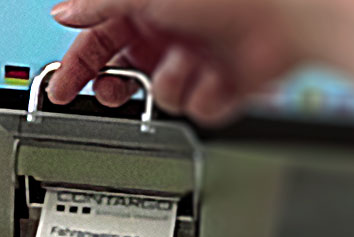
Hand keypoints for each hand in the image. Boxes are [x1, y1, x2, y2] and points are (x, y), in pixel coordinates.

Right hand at [45, 0, 303, 125]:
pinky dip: (210, 95)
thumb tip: (62, 13)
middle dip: (119, 86)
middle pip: (125, 75)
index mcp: (147, 8)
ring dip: (175, 82)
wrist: (291, 15)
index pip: (97, 40)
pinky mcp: (224, 87)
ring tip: (194, 61)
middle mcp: (170, 34)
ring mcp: (197, 62)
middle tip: (116, 91)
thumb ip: (98, 5)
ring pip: (163, 96)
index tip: (62, 90)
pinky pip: (200, 109)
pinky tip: (223, 75)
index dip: (76, 65)